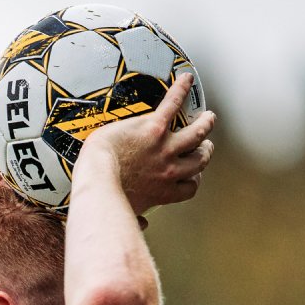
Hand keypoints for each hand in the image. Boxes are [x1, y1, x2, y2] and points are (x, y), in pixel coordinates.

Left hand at [74, 73, 214, 212]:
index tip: (193, 175)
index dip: (195, 179)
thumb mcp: (125, 212)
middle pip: (199, 160)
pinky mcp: (154, 128)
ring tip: (207, 117)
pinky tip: (185, 78)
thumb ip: (137, 218)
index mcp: (164, 191)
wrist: (97, 178)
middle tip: (205, 143)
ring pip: (197, 134)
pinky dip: (182, 90)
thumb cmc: (105, 198)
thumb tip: (141, 225)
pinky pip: (173, 105)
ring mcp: (165, 148)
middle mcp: (170, 170)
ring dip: (204, 124)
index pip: (190, 187)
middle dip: (205, 151)